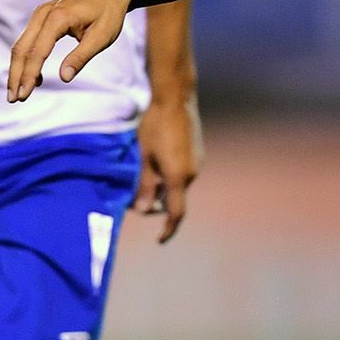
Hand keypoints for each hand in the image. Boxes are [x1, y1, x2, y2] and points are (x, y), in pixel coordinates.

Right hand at [8, 0, 132, 101]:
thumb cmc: (109, 13)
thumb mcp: (101, 37)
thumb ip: (81, 57)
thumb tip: (64, 78)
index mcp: (59, 17)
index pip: (37, 51)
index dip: (29, 75)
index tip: (24, 95)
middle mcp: (44, 13)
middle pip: (22, 48)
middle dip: (16, 75)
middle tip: (14, 99)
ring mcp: (41, 13)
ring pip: (22, 44)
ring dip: (18, 68)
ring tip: (18, 92)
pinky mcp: (43, 16)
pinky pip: (29, 39)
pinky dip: (27, 58)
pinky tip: (34, 77)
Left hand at [135, 97, 202, 242]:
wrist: (176, 98)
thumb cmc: (155, 126)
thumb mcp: (144, 157)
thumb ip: (146, 186)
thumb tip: (144, 211)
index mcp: (178, 177)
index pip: (176, 214)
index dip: (168, 230)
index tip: (159, 240)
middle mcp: (193, 173)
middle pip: (177, 199)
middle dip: (160, 204)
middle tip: (140, 199)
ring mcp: (198, 161)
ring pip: (180, 185)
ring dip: (165, 188)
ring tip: (147, 177)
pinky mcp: (199, 152)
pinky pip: (185, 172)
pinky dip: (172, 176)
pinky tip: (159, 162)